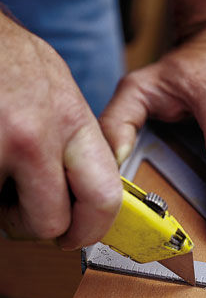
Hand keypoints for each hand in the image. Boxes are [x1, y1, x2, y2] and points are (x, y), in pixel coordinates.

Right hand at [0, 13, 121, 248]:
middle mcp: (37, 135)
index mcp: (73, 122)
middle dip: (36, 224)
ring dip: (1, 208)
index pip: (104, 198)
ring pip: (5, 221)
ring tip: (1, 170)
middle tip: (23, 204)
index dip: (90, 229)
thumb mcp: (61, 95)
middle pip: (50, 224)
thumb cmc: (10, 61)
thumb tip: (87, 187)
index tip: (77, 236)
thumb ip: (78, 144)